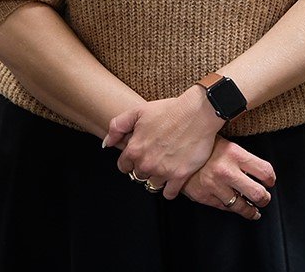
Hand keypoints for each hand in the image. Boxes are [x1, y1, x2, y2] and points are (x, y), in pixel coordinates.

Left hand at [105, 87, 224, 198]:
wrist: (197, 114)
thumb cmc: (169, 110)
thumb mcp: (137, 111)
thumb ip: (117, 127)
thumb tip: (107, 144)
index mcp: (134, 149)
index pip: (123, 166)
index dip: (129, 161)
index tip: (137, 156)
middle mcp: (147, 163)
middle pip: (137, 175)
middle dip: (143, 168)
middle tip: (153, 158)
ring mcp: (163, 172)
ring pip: (152, 185)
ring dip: (156, 178)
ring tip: (163, 167)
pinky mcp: (179, 176)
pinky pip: (169, 194)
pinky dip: (169, 190)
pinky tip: (172, 180)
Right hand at [180, 137, 274, 220]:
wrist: (174, 151)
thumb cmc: (201, 146)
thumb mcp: (224, 143)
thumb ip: (241, 156)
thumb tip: (258, 171)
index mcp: (235, 153)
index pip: (265, 171)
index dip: (271, 178)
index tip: (270, 181)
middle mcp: (227, 171)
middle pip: (258, 193)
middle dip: (264, 198)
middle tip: (264, 199)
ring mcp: (215, 185)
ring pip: (241, 206)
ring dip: (250, 210)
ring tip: (253, 210)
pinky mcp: (204, 196)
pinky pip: (224, 208)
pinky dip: (231, 208)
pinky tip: (235, 207)